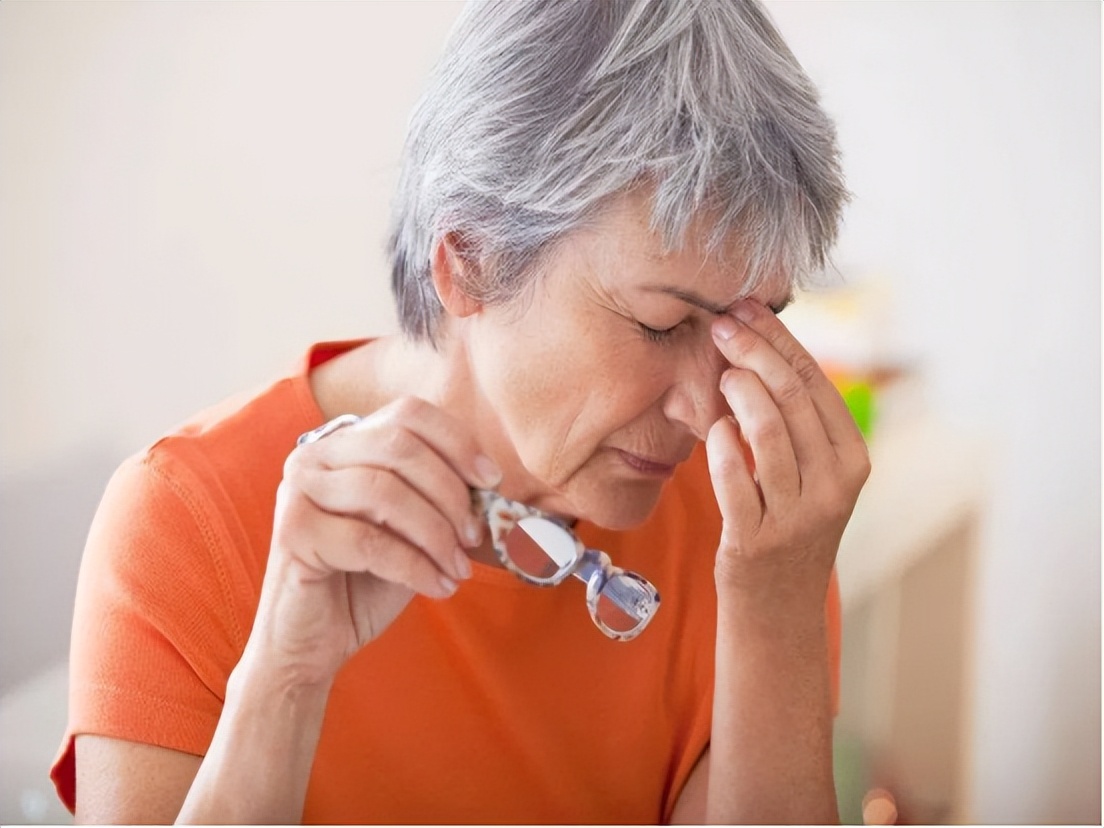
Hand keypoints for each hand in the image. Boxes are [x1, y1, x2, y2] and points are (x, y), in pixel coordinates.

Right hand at [243, 397, 500, 687]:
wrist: (314, 642)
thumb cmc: (367, 581)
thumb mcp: (413, 529)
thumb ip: (440, 496)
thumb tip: (493, 482)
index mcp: (346, 441)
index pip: (409, 413)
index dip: (457, 442)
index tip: (491, 480)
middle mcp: (315, 455)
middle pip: (399, 447)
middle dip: (449, 493)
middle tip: (473, 537)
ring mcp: (298, 490)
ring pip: (384, 492)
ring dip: (435, 534)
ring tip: (457, 568)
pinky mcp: (293, 532)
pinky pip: (369, 541)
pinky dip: (415, 566)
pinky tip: (438, 587)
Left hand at [706, 300, 869, 615]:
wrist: (778, 609)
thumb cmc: (788, 526)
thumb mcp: (812, 475)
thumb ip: (797, 420)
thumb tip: (764, 343)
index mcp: (852, 459)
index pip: (815, 381)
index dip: (777, 338)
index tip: (744, 307)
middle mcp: (834, 486)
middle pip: (792, 397)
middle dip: (754, 351)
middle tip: (720, 324)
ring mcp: (797, 515)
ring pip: (768, 433)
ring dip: (740, 392)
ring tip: (722, 374)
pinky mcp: (755, 541)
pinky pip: (735, 479)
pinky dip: (721, 446)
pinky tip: (712, 428)